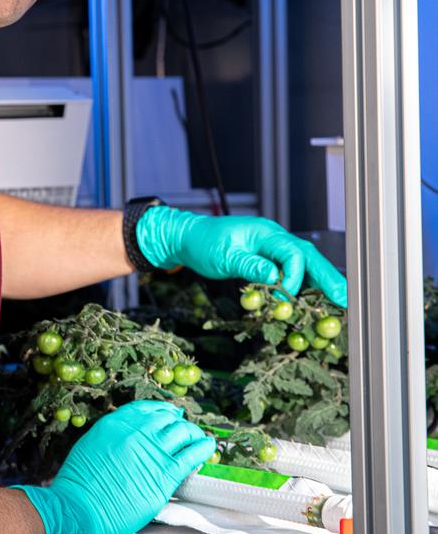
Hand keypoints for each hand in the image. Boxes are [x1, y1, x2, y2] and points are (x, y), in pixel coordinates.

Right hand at [14, 402, 215, 533]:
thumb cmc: (78, 486)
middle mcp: (136, 433)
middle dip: (178, 422)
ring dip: (193, 433)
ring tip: (198, 438)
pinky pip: (192, 455)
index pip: (147, 409)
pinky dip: (203, 448)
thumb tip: (127, 436)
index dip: (162, 411)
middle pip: (168, 419)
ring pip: (183, 432)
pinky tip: (208, 448)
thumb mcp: (90, 447)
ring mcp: (151, 453)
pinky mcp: (164, 476)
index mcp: (115, 424)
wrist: (78, 510)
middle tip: (185, 428)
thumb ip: (111, 437)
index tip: (169, 414)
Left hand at [135, 206, 347, 307]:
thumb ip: (249, 265)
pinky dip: (305, 284)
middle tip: (345, 298)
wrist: (188, 238)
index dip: (295, 275)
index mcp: (265, 232)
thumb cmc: (203, 243)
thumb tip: (274, 276)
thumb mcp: (223, 256)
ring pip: (305, 263)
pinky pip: (293, 271)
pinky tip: (317, 299)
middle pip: (309, 256)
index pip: (292, 252)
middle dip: (328, 277)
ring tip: (340, 301)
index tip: (288, 294)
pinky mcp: (268, 259)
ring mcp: (273, 248)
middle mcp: (274, 238)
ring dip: (321, 282)